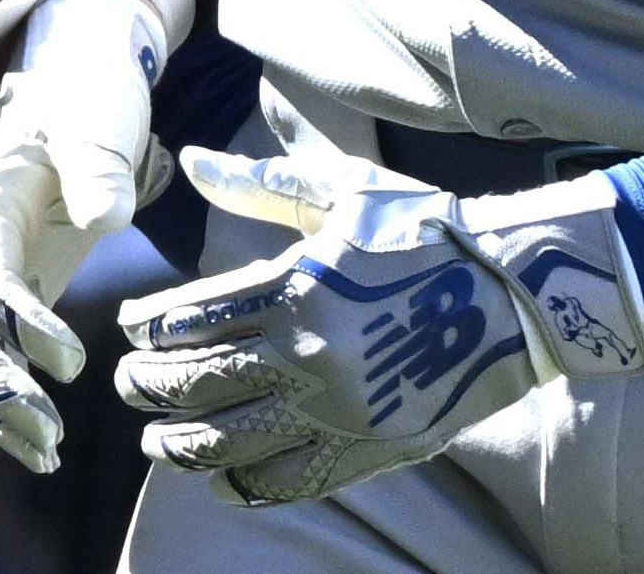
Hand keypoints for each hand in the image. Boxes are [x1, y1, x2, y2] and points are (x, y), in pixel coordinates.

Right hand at [0, 0, 191, 471]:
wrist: (81, 64)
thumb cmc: (88, 88)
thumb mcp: (98, 118)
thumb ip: (98, 168)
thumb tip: (106, 219)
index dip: (19, 323)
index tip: (71, 362)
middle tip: (48, 437)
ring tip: (45, 454)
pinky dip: (1, 391)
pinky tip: (37, 439)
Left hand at [114, 148, 643, 508]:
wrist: (515, 288)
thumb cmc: (423, 227)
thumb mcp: (341, 191)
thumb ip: (258, 183)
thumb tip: (188, 159)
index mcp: (293, 286)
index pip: (188, 318)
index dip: (146, 329)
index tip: (128, 330)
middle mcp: (307, 353)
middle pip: (196, 382)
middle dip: (148, 386)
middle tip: (128, 384)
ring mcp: (338, 409)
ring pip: (229, 441)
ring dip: (179, 443)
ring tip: (157, 440)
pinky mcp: (370, 450)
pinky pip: (289, 481)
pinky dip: (245, 485)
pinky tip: (222, 478)